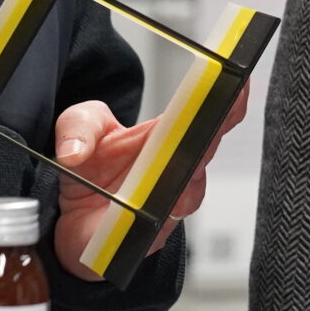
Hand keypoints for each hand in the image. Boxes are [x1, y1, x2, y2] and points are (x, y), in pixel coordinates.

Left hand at [52, 81, 251, 275]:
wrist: (70, 224)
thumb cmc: (86, 172)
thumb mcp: (76, 130)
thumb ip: (78, 125)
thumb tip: (74, 150)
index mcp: (165, 133)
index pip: (206, 110)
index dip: (228, 97)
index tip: (239, 81)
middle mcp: (176, 164)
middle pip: (209, 145)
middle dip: (218, 127)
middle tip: (223, 110)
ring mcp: (171, 197)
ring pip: (193, 183)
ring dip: (192, 171)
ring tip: (189, 159)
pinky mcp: (157, 229)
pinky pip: (168, 220)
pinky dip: (166, 209)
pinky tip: (167, 201)